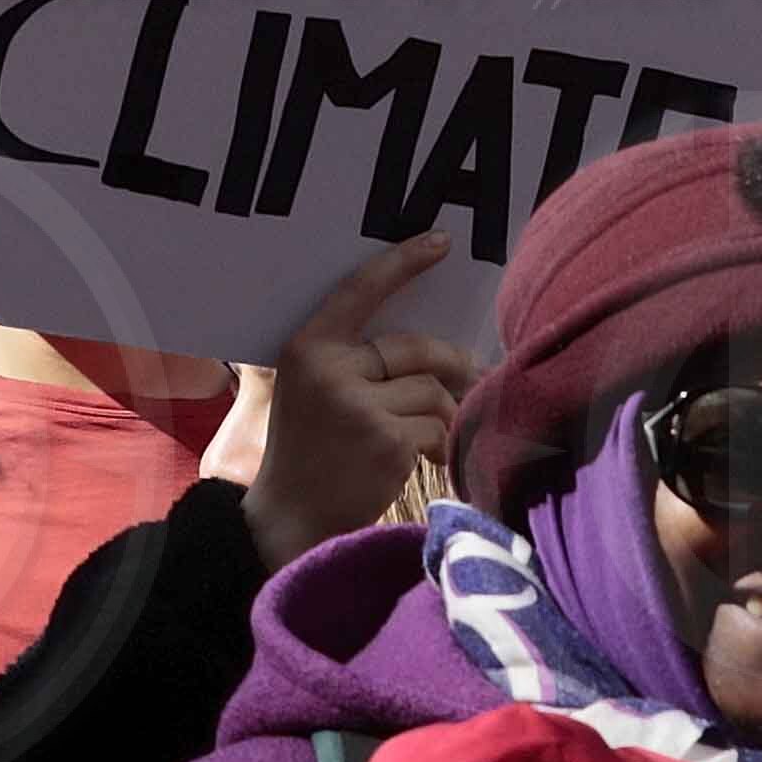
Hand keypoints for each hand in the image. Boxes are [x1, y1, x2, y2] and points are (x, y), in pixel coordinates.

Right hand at [237, 234, 474, 569]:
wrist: (289, 520)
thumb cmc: (308, 453)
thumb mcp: (310, 391)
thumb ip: (351, 360)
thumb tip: (433, 345)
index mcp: (307, 347)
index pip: (360, 289)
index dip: (403, 262)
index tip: (441, 241)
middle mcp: (331, 370)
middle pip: (417, 348)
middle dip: (451, 365)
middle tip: (471, 378)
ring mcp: (359, 406)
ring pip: (434, 392)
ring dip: (442, 416)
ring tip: (426, 439)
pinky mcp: (388, 441)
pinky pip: (438, 427)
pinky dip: (440, 445)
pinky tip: (421, 461)